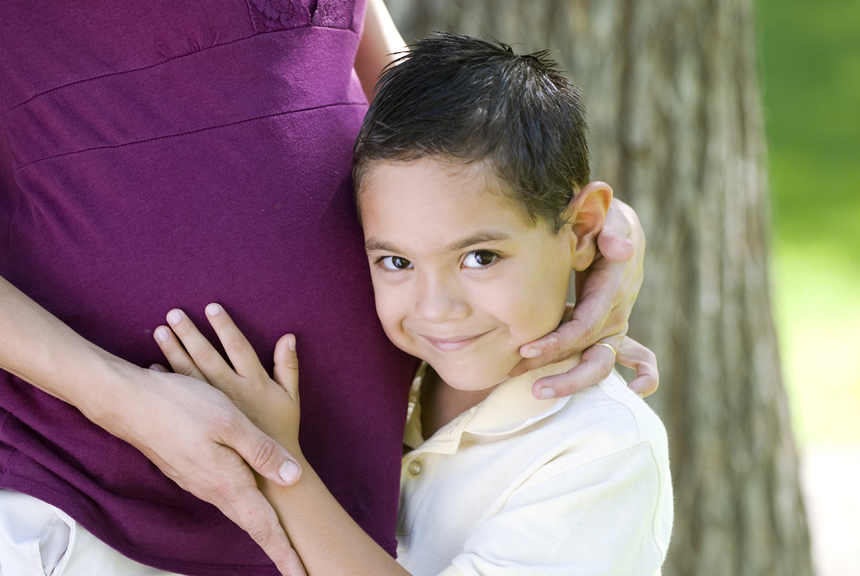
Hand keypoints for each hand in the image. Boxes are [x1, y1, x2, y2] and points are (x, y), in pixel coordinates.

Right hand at [117, 365, 304, 574]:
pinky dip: (245, 506)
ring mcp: (199, 482)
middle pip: (253, 525)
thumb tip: (294, 478)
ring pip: (240, 510)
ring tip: (284, 538)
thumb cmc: (180, 406)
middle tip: (300, 567)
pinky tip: (251, 501)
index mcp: (227, 483)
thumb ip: (261, 451)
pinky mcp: (190, 470)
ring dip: (263, 527)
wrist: (127, 401)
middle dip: (278, 547)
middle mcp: (213, 490)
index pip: (263, 527)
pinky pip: (226, 495)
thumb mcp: (230, 422)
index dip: (285, 553)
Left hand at [154, 304, 301, 454]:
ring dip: (174, 351)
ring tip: (161, 330)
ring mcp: (212, 409)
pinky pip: (180, 397)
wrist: (268, 478)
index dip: (225, 326)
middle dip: (190, 333)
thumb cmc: (282, 434)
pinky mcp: (201, 423)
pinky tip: (155, 367)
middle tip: (173, 313)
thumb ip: (289, 368)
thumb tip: (289, 336)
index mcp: (253, 384)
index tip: (211, 307)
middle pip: (207, 357)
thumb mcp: (291, 400)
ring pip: (189, 374)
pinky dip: (168, 379)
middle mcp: (230, 393)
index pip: (238, 347)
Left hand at [511, 198, 657, 397]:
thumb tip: (619, 248)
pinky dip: (644, 377)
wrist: (613, 227)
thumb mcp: (605, 216)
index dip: (557, 342)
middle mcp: (616, 311)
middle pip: (594, 354)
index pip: (584, 325)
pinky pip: (639, 360)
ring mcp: (616, 323)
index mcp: (612, 288)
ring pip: (602, 363)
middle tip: (527, 384)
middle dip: (562, 373)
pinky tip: (635, 394)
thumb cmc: (600, 219)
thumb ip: (609, 228)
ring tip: (537, 392)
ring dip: (573, 382)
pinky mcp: (611, 330)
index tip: (525, 350)